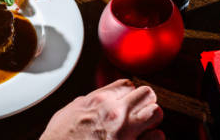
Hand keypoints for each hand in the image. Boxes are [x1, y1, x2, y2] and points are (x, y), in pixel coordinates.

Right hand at [40, 79, 164, 139]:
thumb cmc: (62, 137)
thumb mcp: (73, 109)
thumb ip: (91, 101)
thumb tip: (101, 98)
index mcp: (99, 100)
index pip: (128, 84)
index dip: (128, 93)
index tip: (125, 101)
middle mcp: (115, 113)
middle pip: (147, 94)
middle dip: (144, 102)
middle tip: (138, 112)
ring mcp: (125, 133)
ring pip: (156, 112)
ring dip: (152, 118)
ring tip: (143, 125)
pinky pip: (157, 137)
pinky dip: (154, 137)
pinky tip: (144, 139)